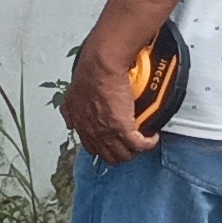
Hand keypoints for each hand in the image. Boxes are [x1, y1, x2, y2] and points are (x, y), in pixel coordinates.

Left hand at [62, 33, 159, 165]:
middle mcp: (92, 132)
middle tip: (130, 145)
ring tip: (142, 141)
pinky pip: (139, 145)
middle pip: (109, 156)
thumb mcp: (71, 96)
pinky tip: (151, 137)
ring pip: (124, 154)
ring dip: (135, 150)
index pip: (92, 148)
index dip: (104, 148)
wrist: (101, 66)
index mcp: (81, 126)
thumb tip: (69, 120)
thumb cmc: (89, 74)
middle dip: (121, 154)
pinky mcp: (123, 128)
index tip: (112, 143)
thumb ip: (70, 110)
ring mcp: (107, 132)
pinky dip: (148, 143)